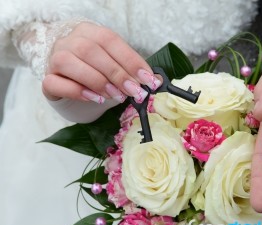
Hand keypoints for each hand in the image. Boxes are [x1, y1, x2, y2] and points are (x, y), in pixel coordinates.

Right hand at [42, 22, 160, 102]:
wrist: (68, 79)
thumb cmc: (96, 71)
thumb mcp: (115, 66)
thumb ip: (132, 71)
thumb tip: (156, 81)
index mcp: (90, 32)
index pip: (111, 40)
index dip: (131, 60)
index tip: (148, 79)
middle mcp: (70, 41)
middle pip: (92, 51)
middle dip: (118, 74)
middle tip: (135, 92)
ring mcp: (55, 59)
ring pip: (71, 63)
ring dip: (98, 81)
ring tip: (116, 96)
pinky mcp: (47, 79)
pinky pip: (55, 83)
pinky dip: (78, 91)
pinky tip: (95, 98)